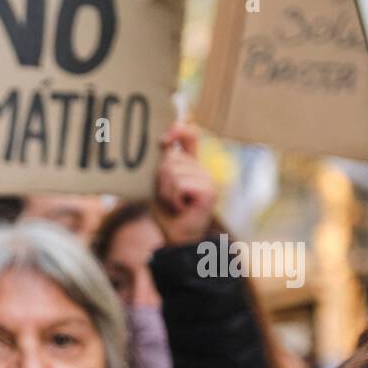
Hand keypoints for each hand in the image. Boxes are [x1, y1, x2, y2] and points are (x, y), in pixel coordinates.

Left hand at [152, 122, 216, 246]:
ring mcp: (208, 178)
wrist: (177, 238)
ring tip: (173, 203)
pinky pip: (179, 184)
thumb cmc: (166, 212)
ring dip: (165, 191)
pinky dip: (172, 198)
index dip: (178, 129)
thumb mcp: (159, 183)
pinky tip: (180, 207)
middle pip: (171, 158)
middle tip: (167, 197)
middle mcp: (202, 168)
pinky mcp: (208, 190)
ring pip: (173, 172)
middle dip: (160, 179)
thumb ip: (162, 164)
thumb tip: (162, 142)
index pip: (190, 135)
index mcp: (191, 164)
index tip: (163, 139)